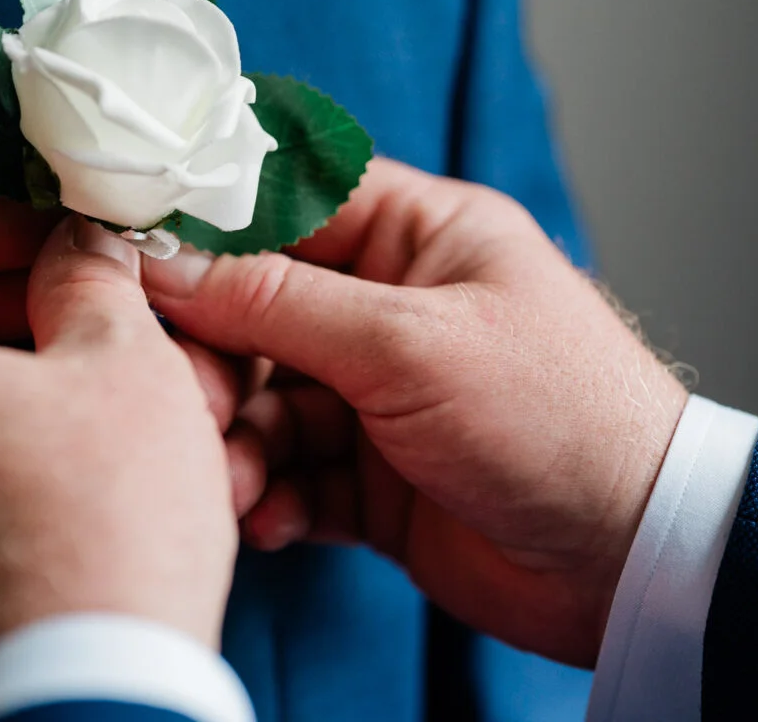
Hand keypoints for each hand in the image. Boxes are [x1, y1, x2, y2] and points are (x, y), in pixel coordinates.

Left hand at [0, 183, 238, 719]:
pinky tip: (81, 477)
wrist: (80, 709)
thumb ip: (92, 280)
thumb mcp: (125, 366)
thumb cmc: (94, 545)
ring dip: (13, 381)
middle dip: (10, 300)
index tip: (52, 233)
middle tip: (93, 312)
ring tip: (108, 400)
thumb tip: (81, 254)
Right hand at [144, 158, 688, 666]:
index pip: (288, 200)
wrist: (629, 557)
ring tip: (237, 481)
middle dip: (212, 358)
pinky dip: (273, 495)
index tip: (128, 249)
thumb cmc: (555, 415)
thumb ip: (278, 303)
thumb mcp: (409, 344)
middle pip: (258, 309)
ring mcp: (382, 396)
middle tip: (186, 400)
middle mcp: (393, 308)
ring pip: (265, 401)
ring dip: (237, 441)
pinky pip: (292, 473)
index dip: (206, 222)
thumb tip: (166, 262)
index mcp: (419, 236)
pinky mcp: (375, 477)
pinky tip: (273, 519)